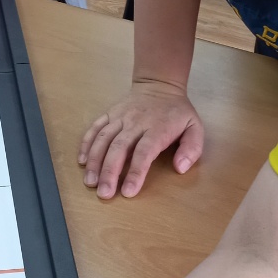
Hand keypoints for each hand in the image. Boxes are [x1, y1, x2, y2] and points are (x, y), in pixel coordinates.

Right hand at [78, 80, 203, 198]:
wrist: (159, 85)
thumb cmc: (177, 112)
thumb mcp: (195, 127)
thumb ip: (191, 149)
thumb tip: (180, 168)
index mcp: (157, 128)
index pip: (144, 152)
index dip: (135, 172)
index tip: (128, 192)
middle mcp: (135, 122)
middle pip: (119, 148)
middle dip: (109, 172)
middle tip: (104, 193)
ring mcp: (120, 117)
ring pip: (103, 138)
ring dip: (95, 161)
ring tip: (90, 182)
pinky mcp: (109, 114)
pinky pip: (95, 128)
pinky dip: (86, 144)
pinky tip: (82, 161)